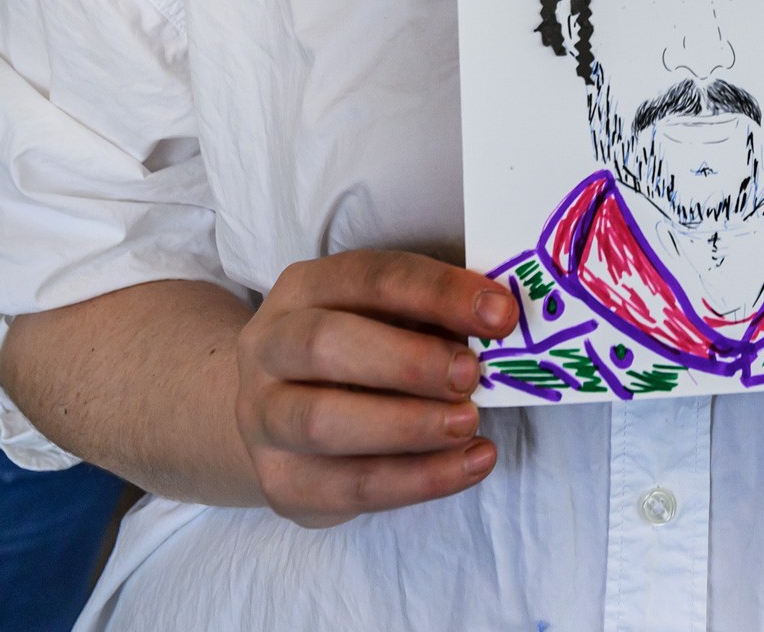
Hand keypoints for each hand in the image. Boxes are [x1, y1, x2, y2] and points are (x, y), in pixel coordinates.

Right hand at [235, 248, 517, 525]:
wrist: (277, 411)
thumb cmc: (356, 348)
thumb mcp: (384, 315)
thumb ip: (431, 315)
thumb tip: (498, 322)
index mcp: (304, 288)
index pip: (371, 277)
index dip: (438, 293)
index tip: (500, 314)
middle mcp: (269, 346)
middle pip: (325, 344)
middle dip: (409, 361)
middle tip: (471, 376)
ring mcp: (263, 418)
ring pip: (323, 423)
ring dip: (408, 425)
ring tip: (469, 424)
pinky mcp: (281, 482)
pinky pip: (346, 487)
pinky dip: (417, 480)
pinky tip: (468, 464)